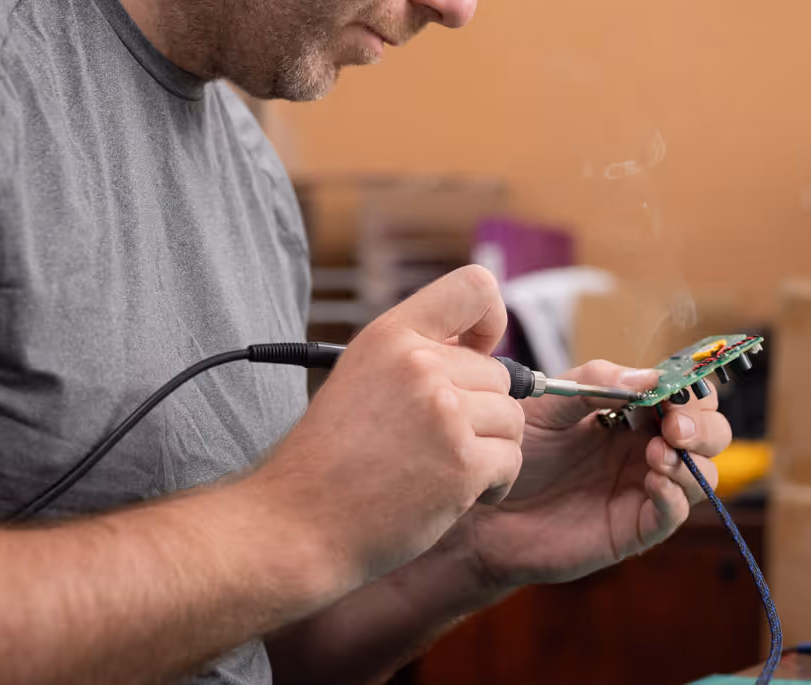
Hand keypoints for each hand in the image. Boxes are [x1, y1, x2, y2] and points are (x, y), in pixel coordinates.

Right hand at [251, 266, 525, 591]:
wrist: (298, 524)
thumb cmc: (328, 460)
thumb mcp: (360, 377)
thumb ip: (415, 355)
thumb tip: (479, 347)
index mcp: (391, 335)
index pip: (474, 286)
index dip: (490, 319)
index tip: (479, 352)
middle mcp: (419, 364)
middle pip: (500, 374)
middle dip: (482, 412)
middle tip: (438, 444)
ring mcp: (444, 412)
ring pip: (512, 418)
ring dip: (490, 450)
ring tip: (443, 470)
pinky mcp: (462, 462)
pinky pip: (511, 460)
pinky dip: (494, 484)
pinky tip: (454, 495)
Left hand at [444, 358, 732, 590]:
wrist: (485, 507)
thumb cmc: (516, 448)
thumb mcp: (551, 401)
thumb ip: (599, 382)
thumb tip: (651, 378)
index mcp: (632, 411)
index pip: (687, 395)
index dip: (692, 390)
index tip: (676, 390)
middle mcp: (646, 447)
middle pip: (709, 433)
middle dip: (703, 425)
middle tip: (673, 425)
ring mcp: (643, 488)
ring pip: (703, 475)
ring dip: (691, 460)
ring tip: (656, 455)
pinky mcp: (633, 527)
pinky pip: (674, 514)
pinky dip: (674, 497)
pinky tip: (652, 482)